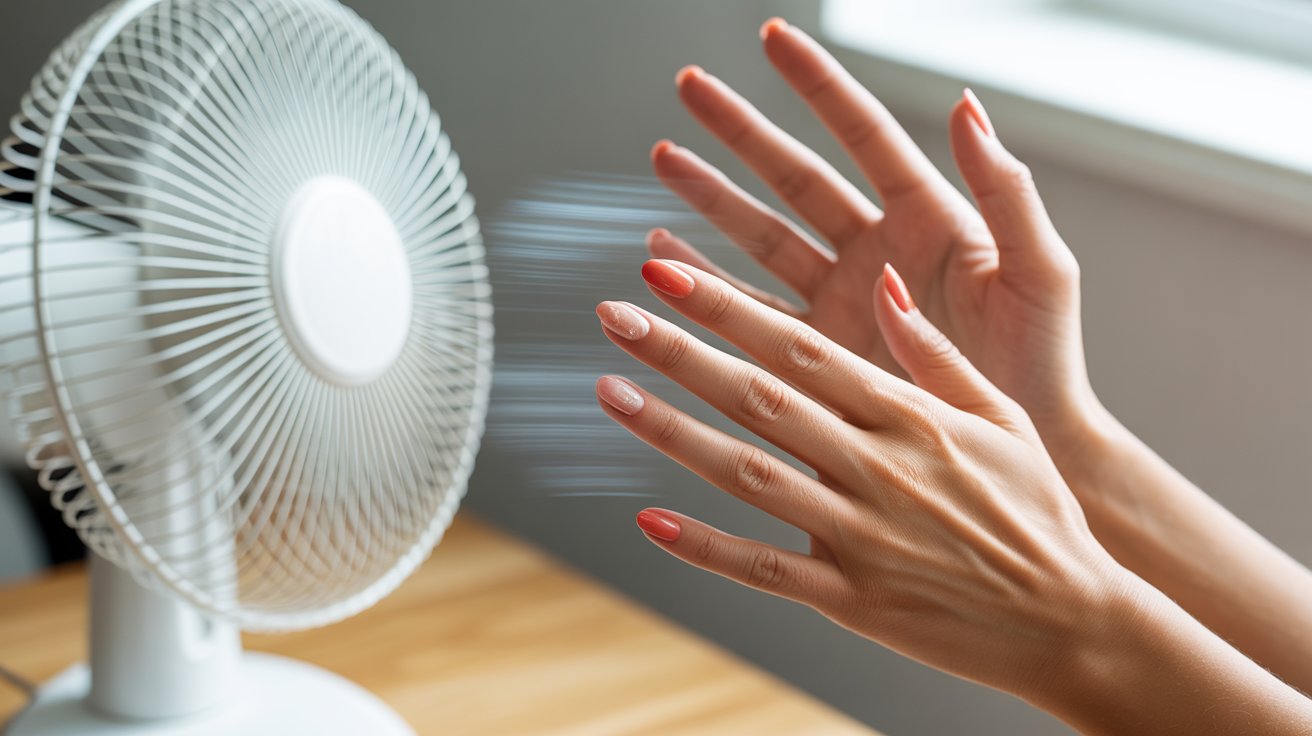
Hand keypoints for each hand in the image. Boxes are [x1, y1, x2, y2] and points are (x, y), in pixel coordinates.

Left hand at [594, 258, 1124, 699]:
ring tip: (610, 391)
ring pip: (749, 473)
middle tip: (615, 315)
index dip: (729, 306)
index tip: (671, 272)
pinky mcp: (852, 599)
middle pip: (760, 397)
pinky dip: (705, 546)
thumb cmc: (1037, 511)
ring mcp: (861, 535)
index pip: (801, 346)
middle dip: (681, 351)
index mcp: (911, 416)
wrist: (1073, 619)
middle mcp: (878, 466)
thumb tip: (883, 284)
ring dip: (673, 431)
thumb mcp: (1001, 419)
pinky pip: (765, 569)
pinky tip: (648, 519)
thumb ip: (933, 354)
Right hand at [649, 18, 1098, 461]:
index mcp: (929, 221)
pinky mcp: (821, 354)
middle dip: (741, 132)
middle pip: (796, 176)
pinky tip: (670, 258)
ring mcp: (844, 301)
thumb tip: (969, 106)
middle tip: (692, 91)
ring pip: (763, 236)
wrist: (1028, 452)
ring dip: (713, 200)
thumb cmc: (1044, 365)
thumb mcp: (1039, 272)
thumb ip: (1006, 190)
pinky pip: (752, 309)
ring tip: (668, 162)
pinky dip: (710, 282)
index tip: (773, 38)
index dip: (817, 85)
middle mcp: (878, 252)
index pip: (863, 135)